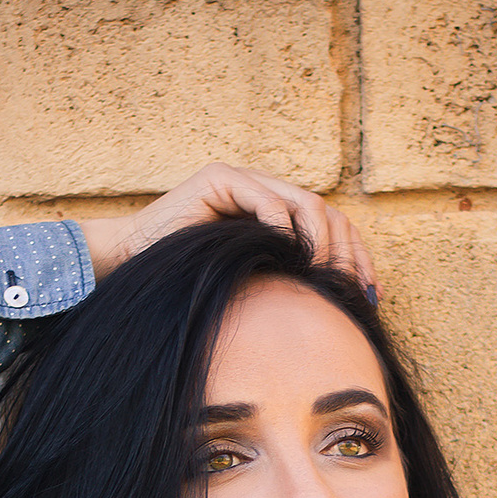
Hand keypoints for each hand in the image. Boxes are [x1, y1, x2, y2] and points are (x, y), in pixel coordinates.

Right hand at [76, 163, 376, 297]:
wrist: (127, 266)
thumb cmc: (184, 286)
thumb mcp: (248, 291)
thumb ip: (283, 287)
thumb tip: (328, 316)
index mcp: (274, 218)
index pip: (330, 228)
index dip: (355, 259)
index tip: (368, 296)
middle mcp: (264, 194)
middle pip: (328, 213)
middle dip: (347, 252)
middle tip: (350, 289)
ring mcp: (243, 182)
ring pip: (305, 203)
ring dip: (320, 242)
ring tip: (319, 275)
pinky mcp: (220, 180)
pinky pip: (267, 201)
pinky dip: (283, 229)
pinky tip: (288, 258)